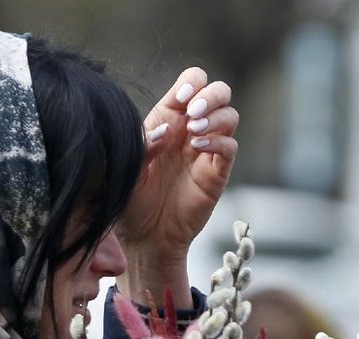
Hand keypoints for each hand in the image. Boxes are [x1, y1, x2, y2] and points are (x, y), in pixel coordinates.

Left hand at [117, 67, 238, 309]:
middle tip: (193, 113)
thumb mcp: (128, 165)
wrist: (144, 235)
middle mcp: (192, 130)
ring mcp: (206, 151)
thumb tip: (167, 130)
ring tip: (193, 133)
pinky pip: (230, 148)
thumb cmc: (131, 198)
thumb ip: (143, 143)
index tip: (180, 98)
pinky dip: (219, 142)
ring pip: (230, 116)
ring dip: (215, 118)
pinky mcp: (216, 173)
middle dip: (211, 95)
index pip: (192, 83)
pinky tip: (197, 149)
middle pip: (220, 93)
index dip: (192, 82)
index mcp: (169, 118)